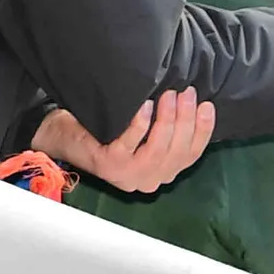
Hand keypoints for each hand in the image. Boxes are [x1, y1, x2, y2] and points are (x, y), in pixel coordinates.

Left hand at [35, 86, 214, 192]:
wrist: (67, 136)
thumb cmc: (109, 129)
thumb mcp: (144, 134)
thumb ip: (167, 130)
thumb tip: (194, 103)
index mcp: (162, 173)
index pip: (191, 155)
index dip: (202, 130)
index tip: (206, 105)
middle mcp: (148, 180)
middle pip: (177, 152)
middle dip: (185, 120)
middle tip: (186, 93)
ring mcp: (128, 175)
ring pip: (157, 151)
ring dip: (166, 121)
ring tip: (168, 95)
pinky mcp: (109, 165)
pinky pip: (130, 144)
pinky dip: (140, 125)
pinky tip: (144, 106)